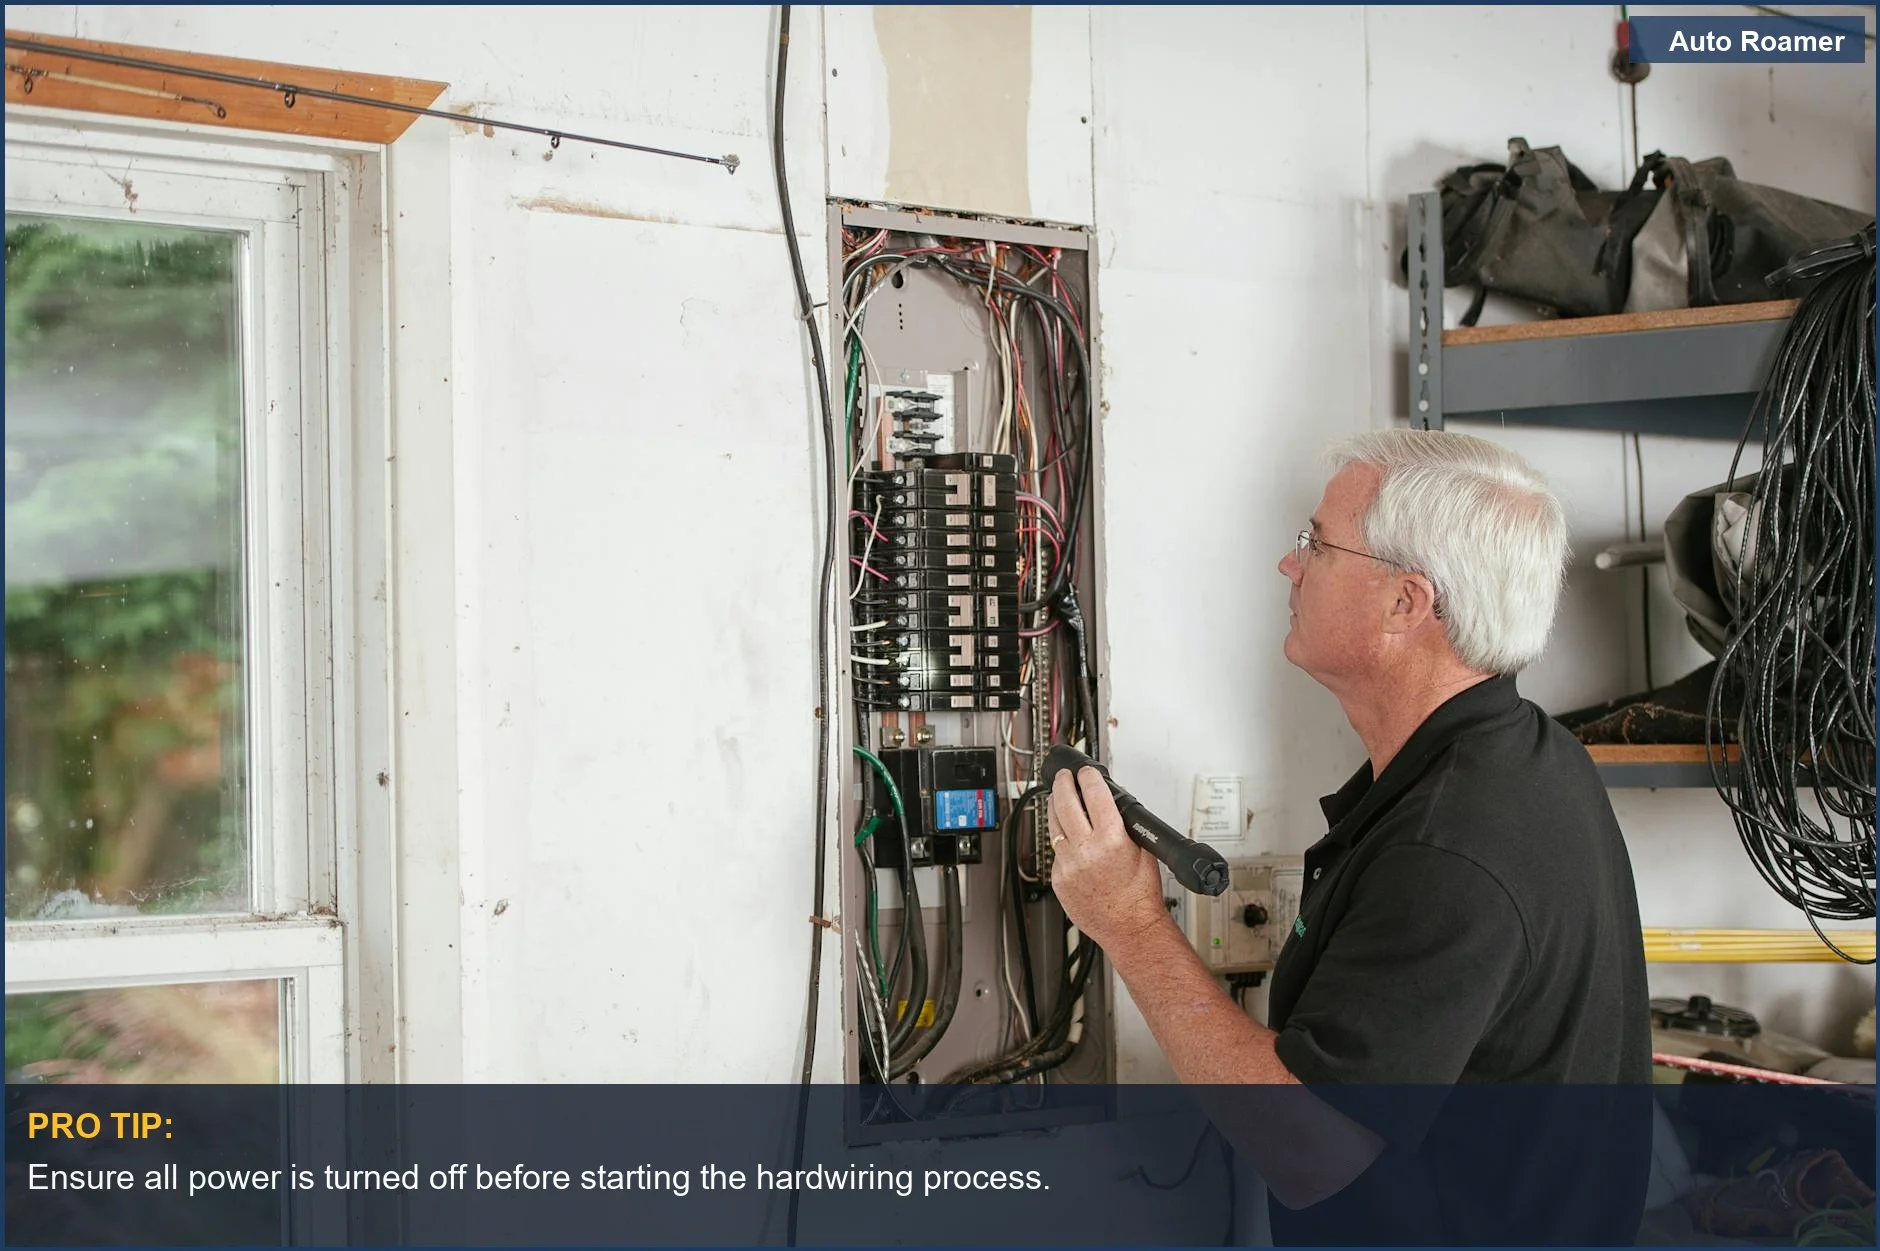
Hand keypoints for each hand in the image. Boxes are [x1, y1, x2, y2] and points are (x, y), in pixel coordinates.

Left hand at [1047, 765, 1171, 949]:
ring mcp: (1068, 865)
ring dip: (1054, 807)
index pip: (1094, 795)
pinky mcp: (1058, 879)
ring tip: (1057, 798)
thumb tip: (1110, 807)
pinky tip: (1066, 836)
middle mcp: (1086, 851)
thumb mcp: (1143, 850)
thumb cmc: (1139, 895)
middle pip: (1065, 804)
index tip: (1085, 772)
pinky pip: (1055, 852)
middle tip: (1064, 778)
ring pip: (1053, 825)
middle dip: (1063, 784)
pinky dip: (1060, 841)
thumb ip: (1124, 827)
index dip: (1088, 778)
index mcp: (1111, 840)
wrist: (1129, 927)